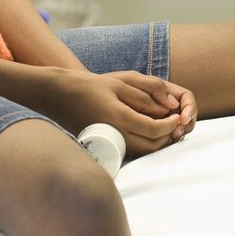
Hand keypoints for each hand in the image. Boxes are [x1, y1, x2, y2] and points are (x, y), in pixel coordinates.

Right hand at [61, 70, 196, 155]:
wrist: (58, 97)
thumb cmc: (89, 86)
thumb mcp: (120, 84)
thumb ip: (146, 95)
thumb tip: (170, 106)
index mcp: (121, 118)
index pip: (155, 129)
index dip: (171, 124)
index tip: (177, 116)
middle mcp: (115, 135)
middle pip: (151, 146)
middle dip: (168, 137)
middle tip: (175, 123)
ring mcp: (108, 143)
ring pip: (142, 151)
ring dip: (158, 143)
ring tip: (165, 127)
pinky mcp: (104, 146)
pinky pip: (131, 151)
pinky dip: (144, 145)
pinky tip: (148, 133)